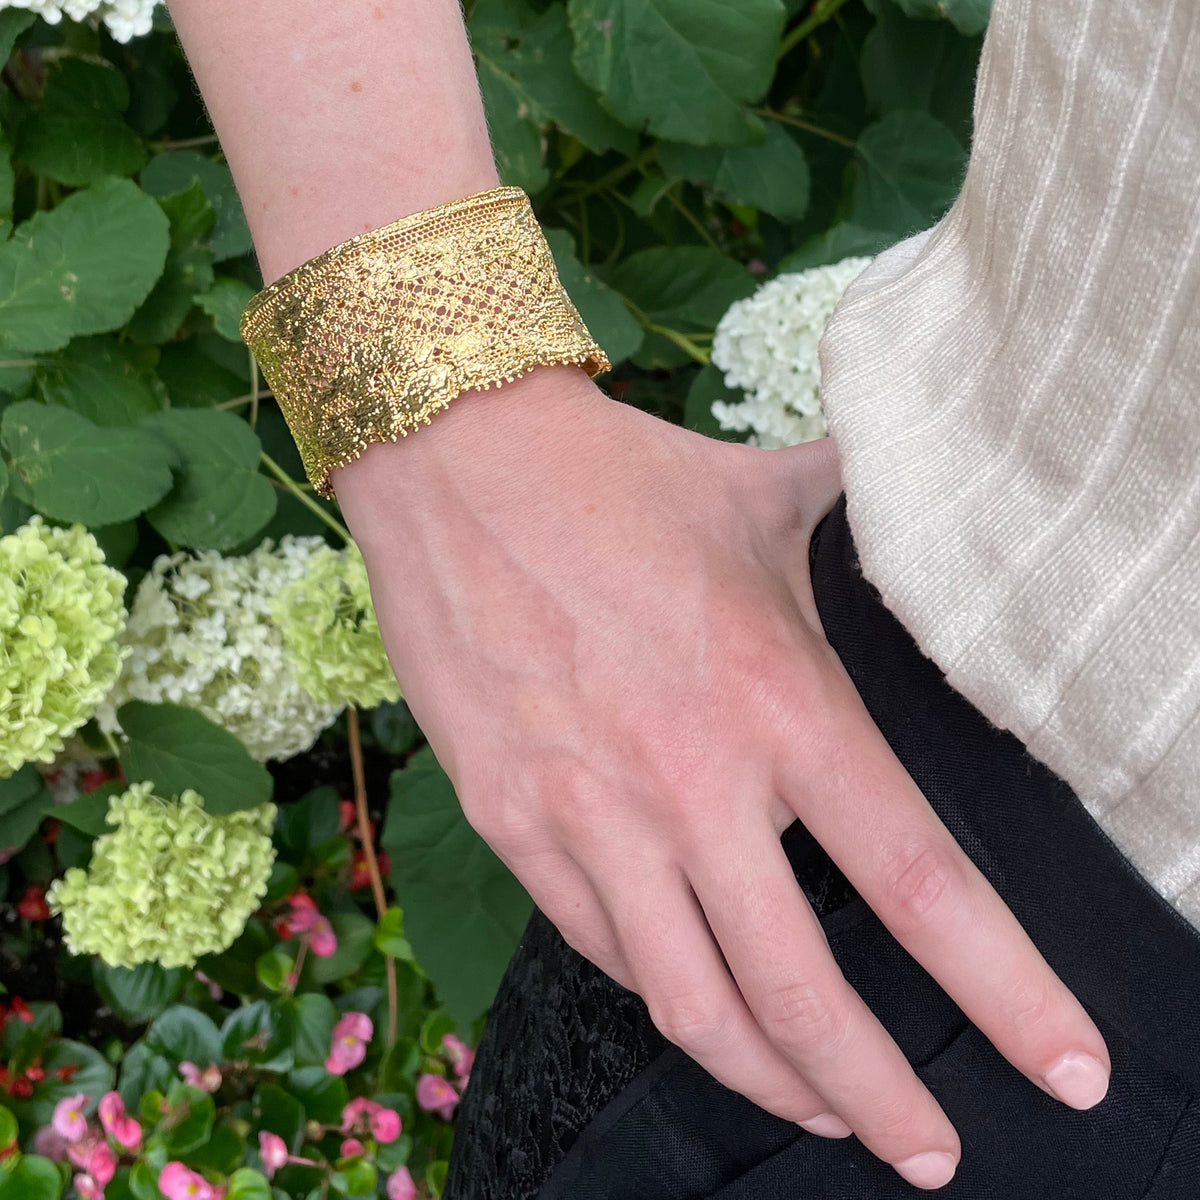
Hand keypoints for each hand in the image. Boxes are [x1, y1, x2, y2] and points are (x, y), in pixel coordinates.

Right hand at [335, 365, 1109, 1190]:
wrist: (454, 461)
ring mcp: (588, 816)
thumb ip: (860, 520)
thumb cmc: (615, 479)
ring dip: (770, 1078)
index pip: (918, 880)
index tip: (1062, 1069)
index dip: (1004, 990)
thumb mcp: (760, 499)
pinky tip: (699, 999)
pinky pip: (602, 949)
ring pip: (692, 1005)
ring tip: (820, 1109)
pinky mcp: (511, 824)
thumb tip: (929, 492)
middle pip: (802, 994)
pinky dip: (667, 994)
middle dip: (878, 1098)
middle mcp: (689, 782)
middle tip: (929, 1151)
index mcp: (778, 700)